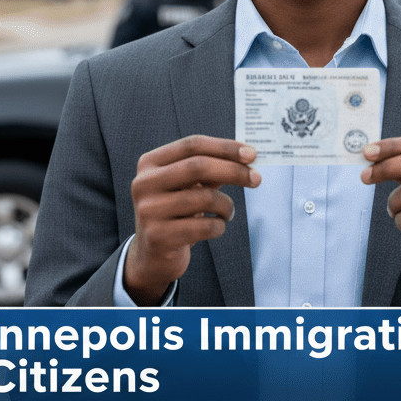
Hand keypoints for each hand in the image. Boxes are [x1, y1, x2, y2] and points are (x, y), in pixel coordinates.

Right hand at [124, 135, 259, 304]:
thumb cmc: (177, 213)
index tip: (252, 154)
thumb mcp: (188, 186)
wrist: (153, 255)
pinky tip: (217, 227)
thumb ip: (211, 169)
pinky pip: (204, 226)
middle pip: (198, 166)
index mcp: (150, 163)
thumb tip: (247, 156)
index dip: (225, 147)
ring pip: (204, 198)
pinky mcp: (158, 237)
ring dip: (227, 205)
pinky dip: (220, 226)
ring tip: (228, 212)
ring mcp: (148, 210)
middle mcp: (144, 183)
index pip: (192, 145)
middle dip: (233, 171)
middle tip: (256, 179)